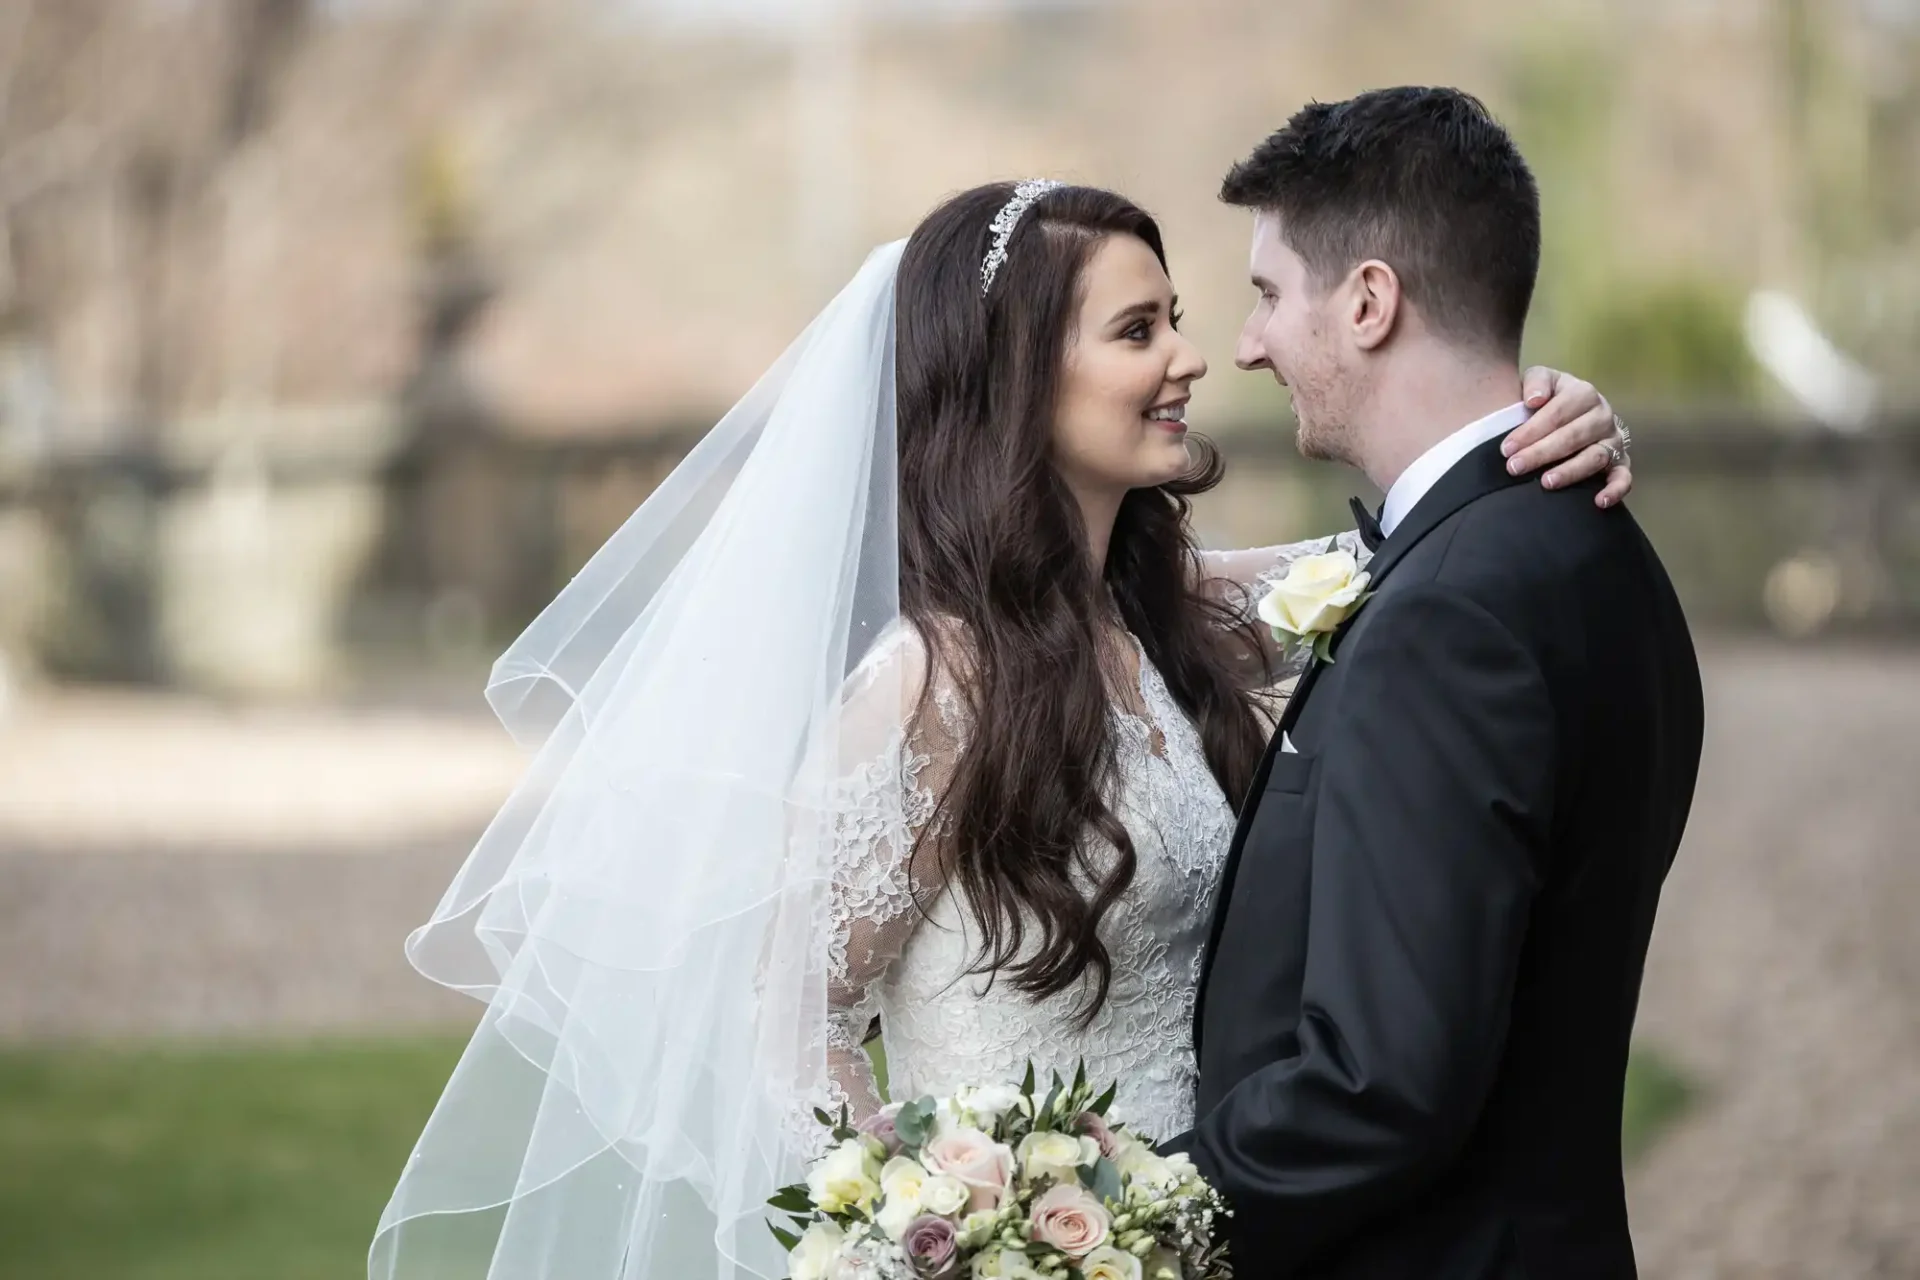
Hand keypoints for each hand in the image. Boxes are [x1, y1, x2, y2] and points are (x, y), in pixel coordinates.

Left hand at [1503, 367, 1632, 508]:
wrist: (1570, 409)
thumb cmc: (1549, 397)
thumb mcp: (1541, 379)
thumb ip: (1536, 381)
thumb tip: (1533, 400)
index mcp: (1584, 393)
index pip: (1556, 413)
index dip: (1530, 431)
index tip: (1506, 449)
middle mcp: (1603, 416)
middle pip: (1573, 436)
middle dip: (1541, 453)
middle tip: (1515, 467)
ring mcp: (1613, 440)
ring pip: (1595, 457)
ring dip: (1571, 471)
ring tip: (1546, 483)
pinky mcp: (1620, 462)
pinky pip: (1623, 477)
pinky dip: (1615, 490)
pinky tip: (1599, 502)